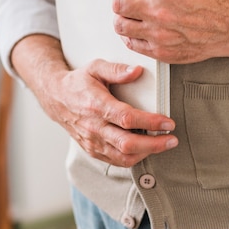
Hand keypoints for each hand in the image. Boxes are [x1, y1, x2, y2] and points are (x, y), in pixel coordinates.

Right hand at [35, 58, 177, 167]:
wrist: (56, 99)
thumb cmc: (78, 83)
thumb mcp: (95, 68)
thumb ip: (116, 70)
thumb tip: (138, 71)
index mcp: (96, 105)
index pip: (127, 119)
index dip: (151, 122)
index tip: (168, 122)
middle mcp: (93, 127)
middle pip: (128, 144)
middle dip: (154, 144)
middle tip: (172, 139)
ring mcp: (92, 141)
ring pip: (123, 157)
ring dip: (147, 153)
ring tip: (163, 144)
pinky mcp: (92, 150)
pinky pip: (116, 160)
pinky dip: (134, 157)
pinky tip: (146, 149)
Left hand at [112, 0, 228, 63]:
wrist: (225, 28)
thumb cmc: (209, 4)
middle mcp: (157, 11)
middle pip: (118, 4)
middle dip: (119, 0)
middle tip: (124, 1)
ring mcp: (156, 33)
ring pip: (120, 25)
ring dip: (121, 19)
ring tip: (128, 17)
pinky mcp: (159, 50)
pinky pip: (131, 43)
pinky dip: (129, 36)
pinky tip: (135, 31)